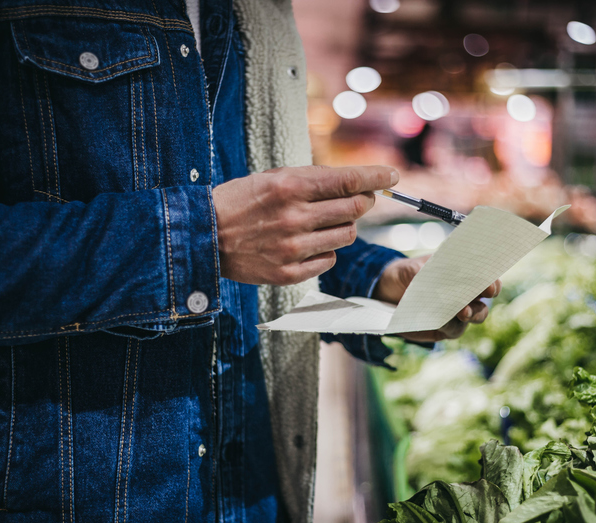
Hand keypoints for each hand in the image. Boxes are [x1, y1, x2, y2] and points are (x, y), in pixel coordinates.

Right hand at [212, 165, 397, 284]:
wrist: (204, 239)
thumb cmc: (240, 202)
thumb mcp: (272, 178)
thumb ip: (312, 179)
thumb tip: (355, 183)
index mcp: (290, 187)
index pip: (348, 180)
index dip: (376, 177)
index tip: (392, 176)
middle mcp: (294, 217)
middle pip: (355, 209)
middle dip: (362, 201)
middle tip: (355, 199)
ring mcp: (293, 248)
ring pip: (347, 236)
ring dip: (343, 227)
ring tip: (321, 223)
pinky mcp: (290, 273)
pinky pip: (329, 260)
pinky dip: (325, 250)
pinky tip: (307, 243)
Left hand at [373, 255, 500, 342]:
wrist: (388, 291)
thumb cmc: (407, 273)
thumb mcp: (412, 268)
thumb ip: (424, 273)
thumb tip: (432, 281)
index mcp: (465, 276)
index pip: (486, 280)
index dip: (491, 284)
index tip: (489, 287)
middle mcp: (466, 296)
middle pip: (483, 303)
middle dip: (479, 304)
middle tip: (471, 304)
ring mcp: (457, 314)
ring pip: (473, 318)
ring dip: (469, 316)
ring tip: (461, 314)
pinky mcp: (444, 329)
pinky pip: (454, 330)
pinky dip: (450, 326)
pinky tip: (442, 323)